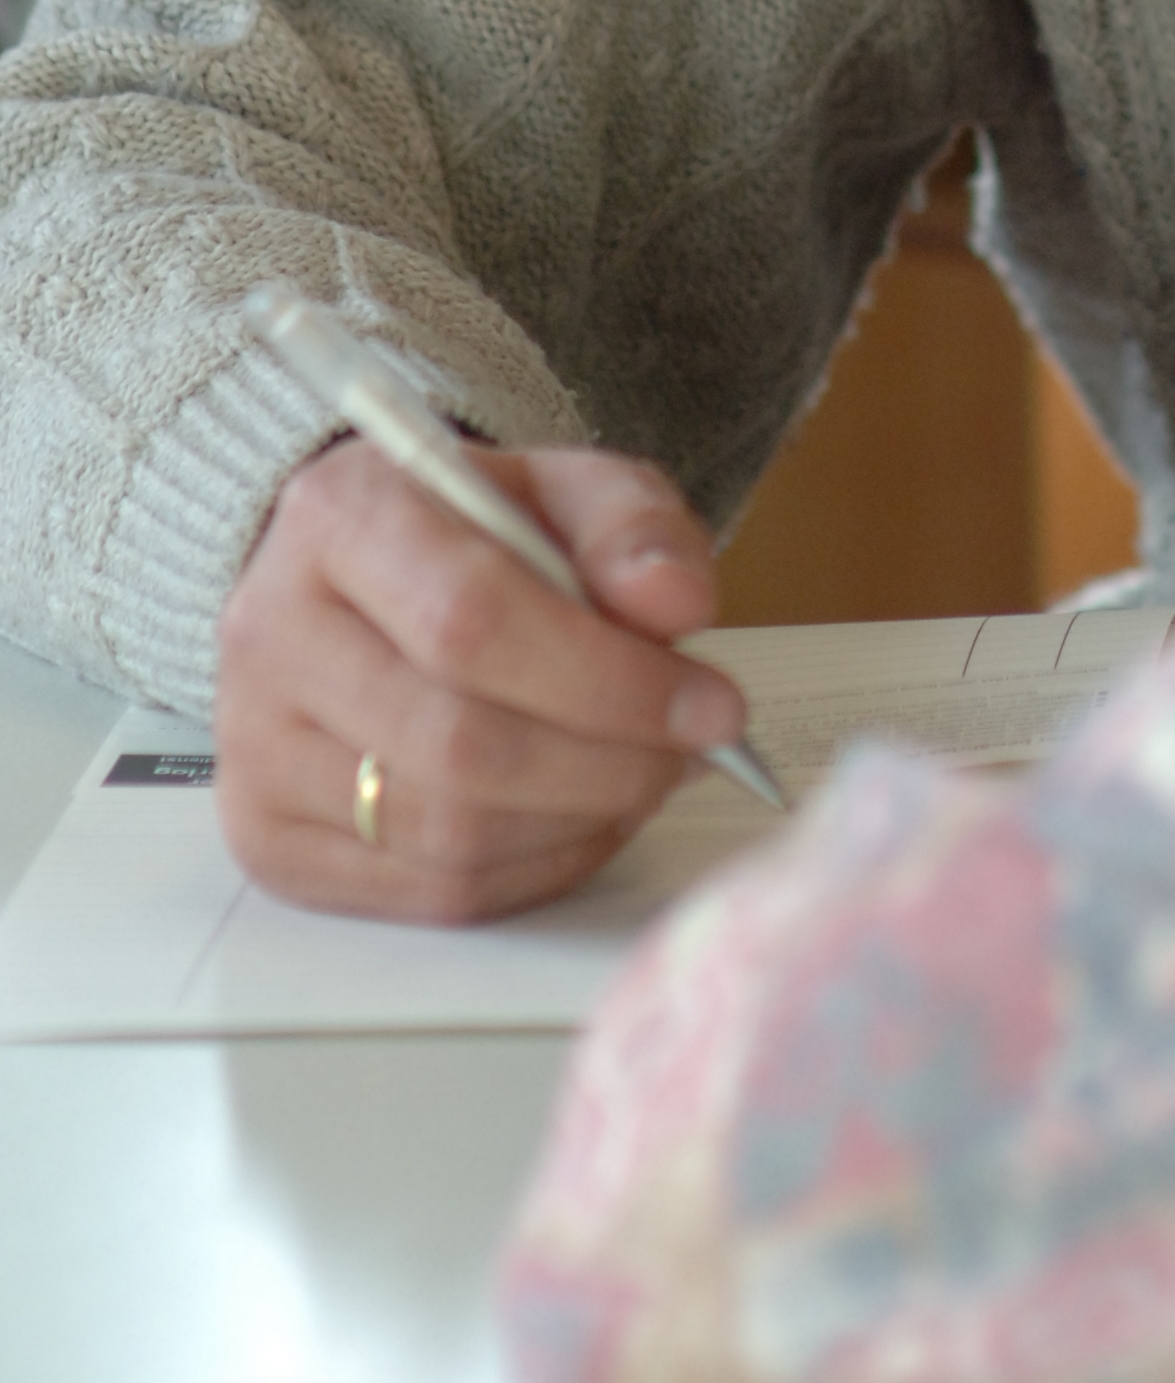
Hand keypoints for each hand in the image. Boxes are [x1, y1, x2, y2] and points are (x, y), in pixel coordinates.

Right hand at [213, 436, 750, 922]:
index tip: (712, 704)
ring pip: (443, 834)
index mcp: (338, 516)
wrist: (362, 580)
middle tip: (694, 750)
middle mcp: (270, 633)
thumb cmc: (475, 534)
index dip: (606, 679)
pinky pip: (425, 893)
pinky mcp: (267, 840)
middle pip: (457, 743)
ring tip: (645, 775)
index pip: (469, 620)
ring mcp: (254, 749)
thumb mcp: (564, 489)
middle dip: (607, 761)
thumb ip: (631, 527)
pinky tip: (585, 818)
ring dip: (579, 820)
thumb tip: (677, 603)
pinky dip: (535, 869)